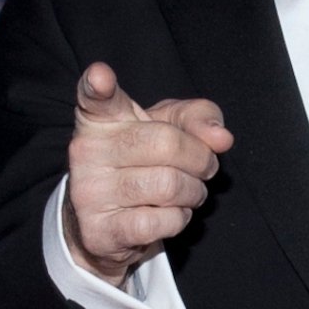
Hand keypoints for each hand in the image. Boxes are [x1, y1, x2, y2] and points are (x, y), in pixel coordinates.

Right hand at [63, 62, 233, 284]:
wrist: (108, 223)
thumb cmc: (144, 162)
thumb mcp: (170, 127)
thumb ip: (198, 117)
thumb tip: (221, 138)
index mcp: (100, 119)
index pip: (95, 97)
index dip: (98, 86)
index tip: (100, 77)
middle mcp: (86, 151)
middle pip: (166, 144)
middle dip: (200, 159)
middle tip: (203, 168)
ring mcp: (88, 192)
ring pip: (169, 185)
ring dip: (194, 192)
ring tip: (188, 192)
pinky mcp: (100, 230)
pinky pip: (162, 221)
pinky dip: (179, 219)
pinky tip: (168, 214)